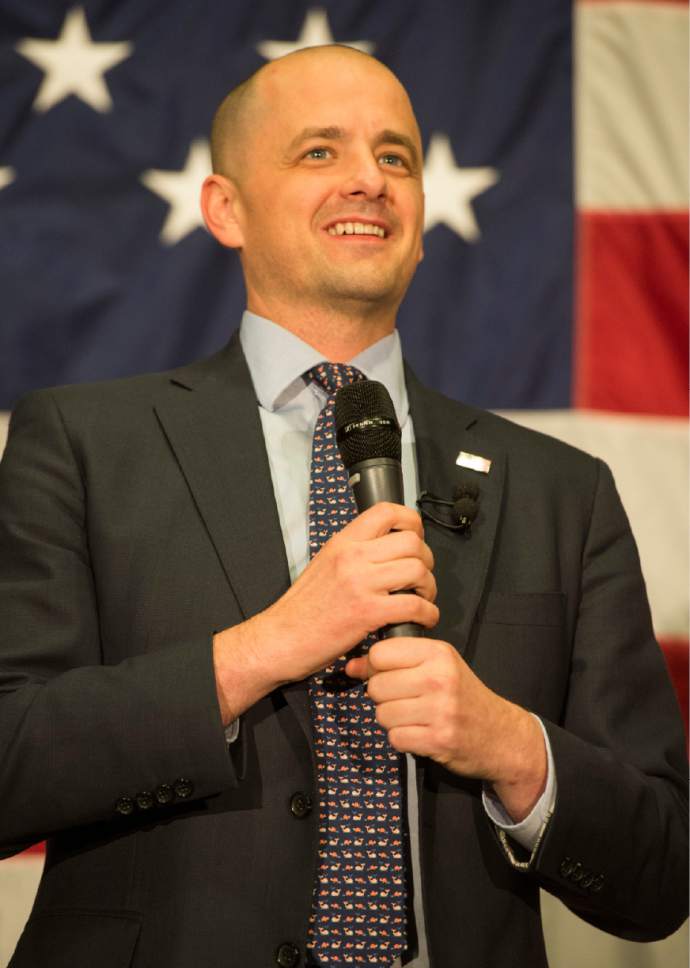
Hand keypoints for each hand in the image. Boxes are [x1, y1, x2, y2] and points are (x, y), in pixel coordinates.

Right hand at [212, 503, 438, 721]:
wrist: (279, 638)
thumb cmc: (301, 609)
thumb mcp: (325, 564)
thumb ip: (354, 553)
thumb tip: (385, 549)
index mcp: (342, 541)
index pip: (387, 511)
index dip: (412, 522)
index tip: (416, 537)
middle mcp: (352, 556)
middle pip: (411, 541)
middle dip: (426, 560)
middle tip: (420, 578)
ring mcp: (360, 583)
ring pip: (417, 570)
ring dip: (428, 588)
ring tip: (421, 599)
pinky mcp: (367, 613)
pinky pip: (414, 605)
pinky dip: (427, 614)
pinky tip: (421, 619)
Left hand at [346, 638, 546, 821]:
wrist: (501, 734)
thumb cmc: (463, 696)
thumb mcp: (437, 666)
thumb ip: (396, 661)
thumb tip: (351, 666)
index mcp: (438, 653)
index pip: (380, 653)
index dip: (376, 667)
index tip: (388, 675)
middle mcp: (439, 678)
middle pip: (376, 686)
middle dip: (383, 698)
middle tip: (405, 701)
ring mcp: (440, 710)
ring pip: (382, 714)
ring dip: (392, 721)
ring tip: (414, 717)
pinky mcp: (438, 740)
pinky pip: (395, 738)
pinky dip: (403, 740)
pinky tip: (420, 734)